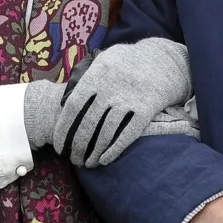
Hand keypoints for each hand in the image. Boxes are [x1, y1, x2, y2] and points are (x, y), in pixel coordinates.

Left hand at [53, 38, 193, 166]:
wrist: (163, 61)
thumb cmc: (129, 62)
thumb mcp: (106, 58)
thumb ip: (86, 75)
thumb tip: (65, 98)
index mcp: (97, 75)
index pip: (73, 107)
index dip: (64, 129)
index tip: (59, 147)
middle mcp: (111, 88)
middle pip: (88, 123)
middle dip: (78, 146)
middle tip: (73, 160)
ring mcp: (129, 99)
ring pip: (106, 132)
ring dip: (94, 152)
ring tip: (87, 164)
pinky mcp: (146, 109)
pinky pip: (127, 134)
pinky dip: (114, 150)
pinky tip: (104, 160)